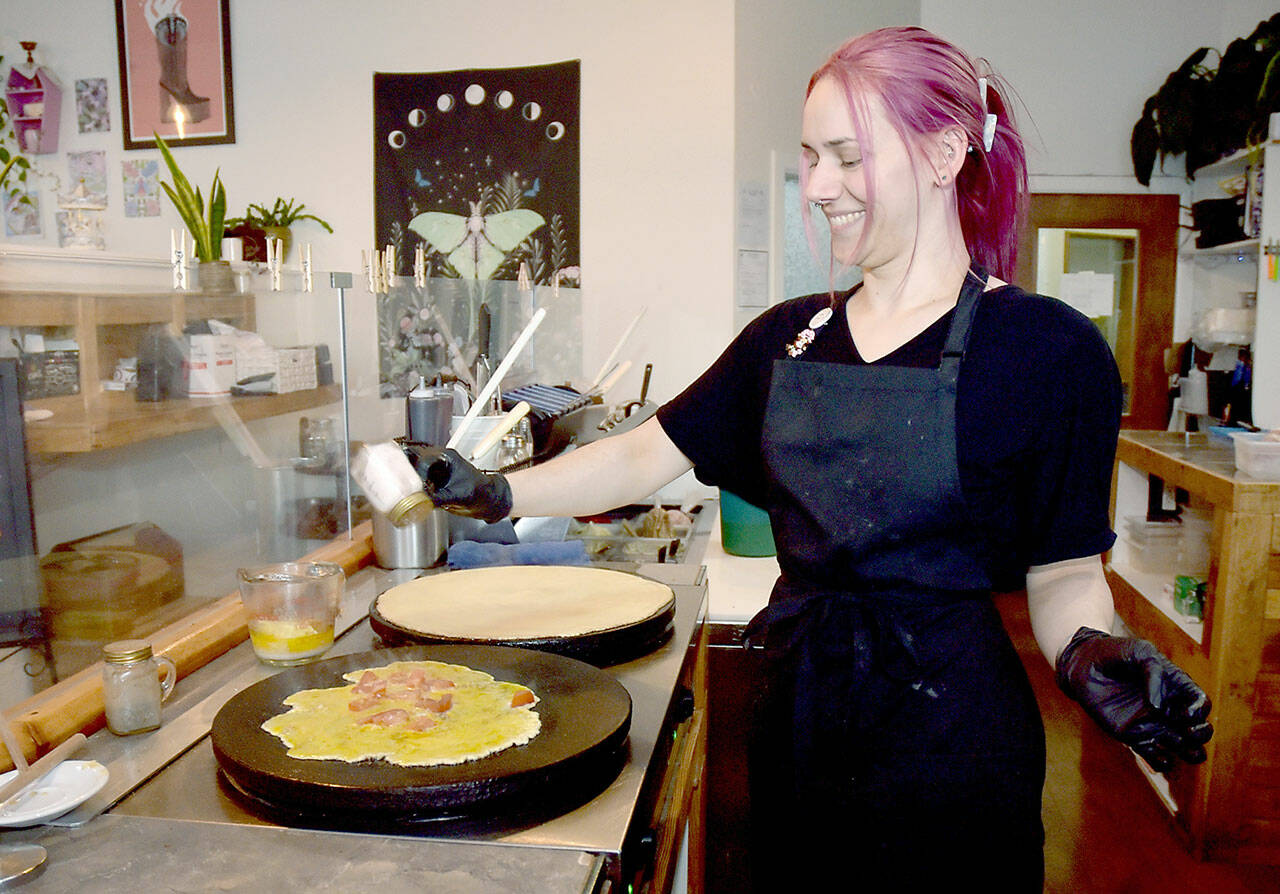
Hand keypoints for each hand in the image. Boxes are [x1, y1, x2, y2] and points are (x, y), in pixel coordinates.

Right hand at [401, 444, 512, 523]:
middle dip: (403, 467)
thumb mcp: (460, 495)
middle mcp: (438, 459)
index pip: (424, 460)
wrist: (487, 499)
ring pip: (412, 464)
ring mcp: (434, 468)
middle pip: (413, 455)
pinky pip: (416, 476)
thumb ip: (442, 497)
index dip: (417, 473)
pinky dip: (410, 483)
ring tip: (402, 489)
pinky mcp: (432, 478)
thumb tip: (423, 500)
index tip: (415, 487)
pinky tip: (408, 493)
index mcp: (446, 457)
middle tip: (397, 481)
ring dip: (406, 475)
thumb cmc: (480, 492)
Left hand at [1056, 627, 1212, 772]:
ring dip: (1191, 753)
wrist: (1085, 664)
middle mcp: (1169, 707)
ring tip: (1186, 750)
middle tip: (1189, 732)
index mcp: (1175, 686)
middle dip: (1202, 733)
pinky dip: (1161, 762)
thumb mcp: (1139, 652)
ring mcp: (1153, 723)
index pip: (1200, 702)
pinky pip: (1153, 755)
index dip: (1199, 710)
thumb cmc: (1115, 653)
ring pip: (1183, 746)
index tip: (1184, 713)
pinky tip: (1162, 760)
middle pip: (1199, 727)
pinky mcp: (1133, 736)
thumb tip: (1158, 707)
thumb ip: (1153, 672)